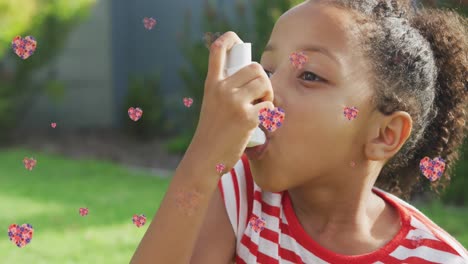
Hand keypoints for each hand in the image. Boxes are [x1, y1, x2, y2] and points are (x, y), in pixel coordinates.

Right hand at [191, 31, 273, 170]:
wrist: (205, 157)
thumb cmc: (212, 132)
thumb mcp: (211, 105)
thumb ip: (225, 90)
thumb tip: (252, 78)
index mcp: (212, 84)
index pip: (217, 50)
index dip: (229, 38)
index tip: (237, 41)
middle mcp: (221, 89)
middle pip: (255, 67)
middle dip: (264, 79)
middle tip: (261, 94)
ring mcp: (234, 102)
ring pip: (264, 82)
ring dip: (269, 94)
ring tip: (263, 105)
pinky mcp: (247, 118)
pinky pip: (269, 105)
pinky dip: (270, 113)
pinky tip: (262, 121)